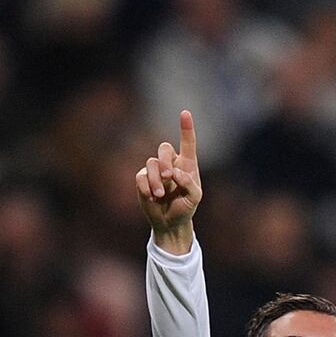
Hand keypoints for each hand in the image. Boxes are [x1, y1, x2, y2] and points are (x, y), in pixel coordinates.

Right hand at [136, 110, 201, 253]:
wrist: (171, 223)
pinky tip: (152, 197)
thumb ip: (188, 183)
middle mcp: (171, 163)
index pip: (187, 143)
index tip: (185, 113)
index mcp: (187, 164)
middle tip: (168, 176)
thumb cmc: (185, 208)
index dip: (186, 128)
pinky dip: (146, 187)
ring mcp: (155, 171)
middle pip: (164, 148)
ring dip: (156, 180)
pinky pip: (140, 176)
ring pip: (151, 163)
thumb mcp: (194, 197)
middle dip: (164, 160)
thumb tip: (173, 173)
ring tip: (160, 194)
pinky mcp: (143, 180)